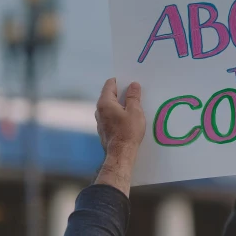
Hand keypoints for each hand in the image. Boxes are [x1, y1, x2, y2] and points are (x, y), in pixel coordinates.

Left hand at [95, 78, 145, 195]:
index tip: (131, 82)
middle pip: (110, 95)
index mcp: (105, 102)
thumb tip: (133, 85)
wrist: (121, 154)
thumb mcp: (135, 111)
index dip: (121, 81)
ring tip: (135, 107)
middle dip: (123, 93)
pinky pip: (111, 116)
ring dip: (121, 105)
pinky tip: (129, 119)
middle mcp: (99, 110)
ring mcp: (100, 121)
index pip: (110, 84)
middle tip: (136, 93)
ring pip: (111, 107)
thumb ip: (133, 96)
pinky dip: (119, 114)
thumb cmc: (128, 132)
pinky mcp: (104, 129)